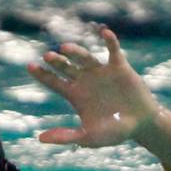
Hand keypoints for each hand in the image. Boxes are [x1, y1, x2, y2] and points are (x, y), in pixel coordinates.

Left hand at [28, 27, 159, 147]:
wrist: (140, 125)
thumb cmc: (114, 132)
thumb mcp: (88, 137)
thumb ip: (65, 136)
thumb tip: (40, 138)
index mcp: (75, 94)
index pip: (54, 81)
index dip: (42, 74)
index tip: (29, 66)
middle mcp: (85, 80)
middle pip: (66, 67)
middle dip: (57, 61)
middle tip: (48, 56)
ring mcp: (101, 72)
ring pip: (85, 57)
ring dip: (76, 52)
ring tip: (65, 48)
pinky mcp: (119, 67)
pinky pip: (113, 51)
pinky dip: (110, 41)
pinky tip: (105, 33)